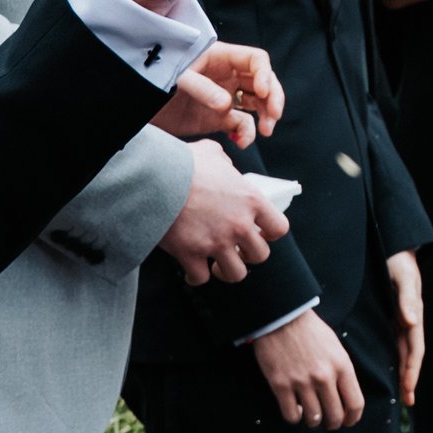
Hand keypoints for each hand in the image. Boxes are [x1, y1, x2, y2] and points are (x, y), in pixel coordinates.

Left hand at [153, 42, 283, 145]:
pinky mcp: (218, 118)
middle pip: (264, 82)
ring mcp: (225, 97)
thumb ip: (201, 88)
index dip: (265, 74)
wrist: (133, 104)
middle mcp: (227, 76)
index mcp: (220, 58)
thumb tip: (227, 104)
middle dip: (274, 99)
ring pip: (258, 104)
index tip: (264, 92)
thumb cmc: (152, 78)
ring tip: (265, 131)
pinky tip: (241, 142)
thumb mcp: (176, 78)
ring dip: (266, 117)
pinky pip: (241, 124)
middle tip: (274, 116)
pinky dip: (246, 134)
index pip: (256, 60)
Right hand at [156, 138, 288, 285]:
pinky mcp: (190, 254)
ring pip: (235, 274)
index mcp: (251, 200)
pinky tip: (191, 270)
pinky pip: (201, 278)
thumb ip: (225, 163)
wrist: (153, 177)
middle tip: (236, 251)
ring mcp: (216, 242)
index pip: (279, 228)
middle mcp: (239, 225)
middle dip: (248, 255)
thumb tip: (226, 169)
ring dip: (226, 271)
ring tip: (217, 265)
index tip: (260, 234)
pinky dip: (195, 276)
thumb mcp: (212, 153)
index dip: (270, 234)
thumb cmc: (182, 163)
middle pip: (259, 256)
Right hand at [251, 311, 364, 428]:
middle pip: (335, 415)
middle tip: (329, 422)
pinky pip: (291, 415)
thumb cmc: (311, 331)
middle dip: (333, 423)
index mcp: (342, 366)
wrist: (282, 317)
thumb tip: (345, 396)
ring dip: (313, 421)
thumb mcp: (336, 348)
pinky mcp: (280, 385)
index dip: (353, 418)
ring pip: (313, 418)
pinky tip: (296, 411)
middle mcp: (324, 377)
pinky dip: (295, 418)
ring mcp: (302, 382)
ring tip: (311, 416)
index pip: (355, 403)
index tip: (348, 421)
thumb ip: (342, 371)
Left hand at [385, 249, 423, 407]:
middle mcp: (409, 322)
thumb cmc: (399, 263)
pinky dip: (392, 358)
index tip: (409, 391)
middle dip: (410, 379)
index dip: (412, 372)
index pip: (415, 350)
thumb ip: (407, 299)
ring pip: (403, 352)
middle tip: (407, 402)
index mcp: (414, 316)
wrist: (394, 249)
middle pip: (411, 356)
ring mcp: (401, 321)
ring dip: (402, 372)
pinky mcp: (391, 318)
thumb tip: (411, 321)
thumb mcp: (404, 278)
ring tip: (399, 394)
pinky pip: (393, 343)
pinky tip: (385, 369)